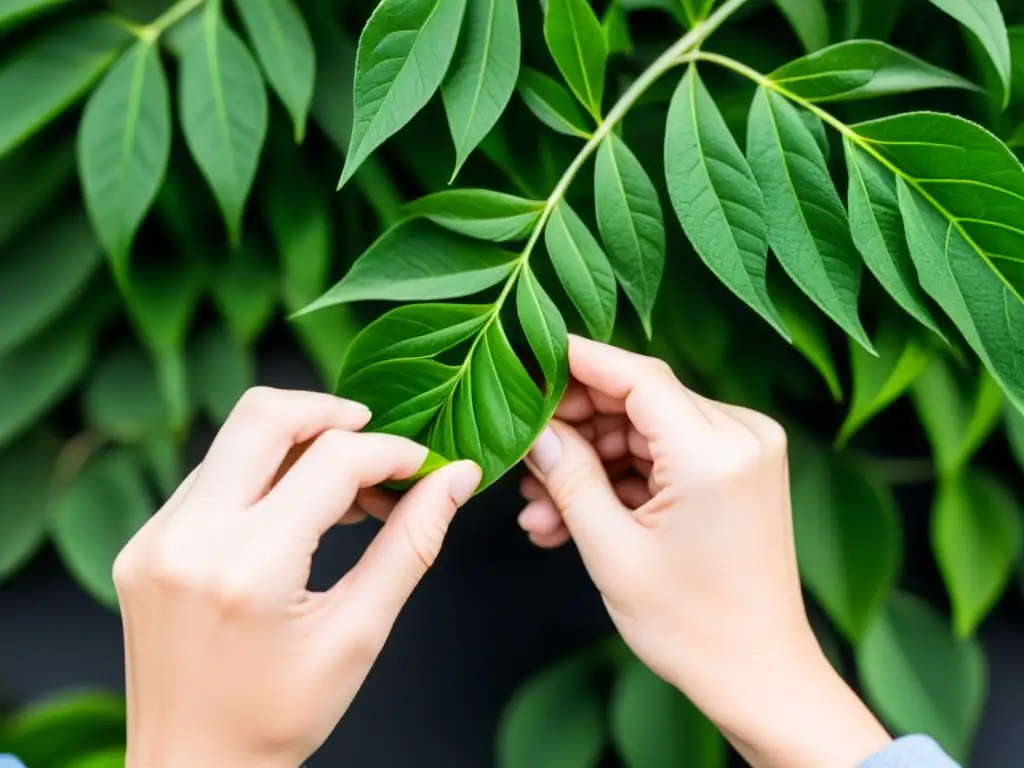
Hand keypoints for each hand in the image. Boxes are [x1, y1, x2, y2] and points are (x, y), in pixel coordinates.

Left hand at [114, 388, 480, 767]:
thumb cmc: (279, 717)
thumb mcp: (358, 634)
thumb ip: (411, 546)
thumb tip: (457, 480)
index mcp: (249, 569)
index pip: (333, 462)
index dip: (392, 452)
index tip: (424, 467)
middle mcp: (190, 540)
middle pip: (263, 414)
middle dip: (331, 413)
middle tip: (376, 441)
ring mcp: (156, 538)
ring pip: (234, 439)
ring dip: (298, 445)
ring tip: (346, 492)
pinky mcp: (143, 543)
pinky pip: (209, 476)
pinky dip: (262, 475)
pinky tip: (296, 512)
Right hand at [519, 337, 890, 767]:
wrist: (758, 674)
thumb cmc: (692, 628)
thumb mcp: (612, 551)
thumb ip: (569, 477)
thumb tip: (535, 431)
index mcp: (714, 453)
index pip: (636, 376)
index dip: (577, 361)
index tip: (530, 354)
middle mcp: (740, 436)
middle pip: (638, 399)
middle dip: (574, 427)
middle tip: (523, 456)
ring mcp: (743, 449)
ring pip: (644, 429)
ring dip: (590, 461)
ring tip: (542, 507)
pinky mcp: (736, 467)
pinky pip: (664, 453)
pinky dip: (620, 477)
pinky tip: (574, 512)